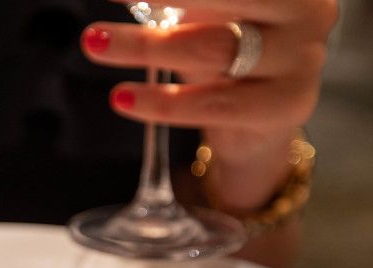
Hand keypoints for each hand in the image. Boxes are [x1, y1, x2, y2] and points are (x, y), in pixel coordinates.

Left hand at [81, 0, 337, 210]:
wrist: (254, 121)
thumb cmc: (223, 49)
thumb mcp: (198, 13)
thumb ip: (167, 2)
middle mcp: (307, 10)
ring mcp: (304, 57)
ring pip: (214, 48)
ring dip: (145, 45)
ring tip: (94, 43)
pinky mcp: (288, 104)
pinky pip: (215, 103)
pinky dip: (164, 102)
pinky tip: (122, 98)